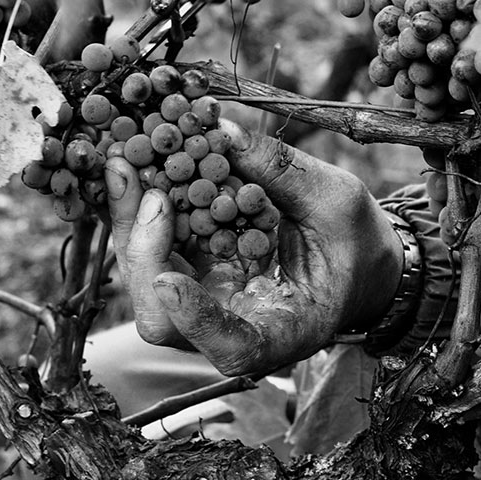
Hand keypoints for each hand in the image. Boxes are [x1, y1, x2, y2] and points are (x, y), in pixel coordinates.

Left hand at [105, 122, 402, 375]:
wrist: (353, 256)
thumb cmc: (356, 243)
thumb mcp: (337, 201)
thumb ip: (284, 172)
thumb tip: (220, 130)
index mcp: (281, 333)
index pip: (231, 348)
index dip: (196, 321)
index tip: (170, 281)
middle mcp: (231, 328)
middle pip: (164, 320)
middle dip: (142, 253)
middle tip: (136, 184)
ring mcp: (206, 302)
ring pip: (148, 281)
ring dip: (132, 224)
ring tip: (124, 163)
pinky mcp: (194, 272)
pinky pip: (156, 249)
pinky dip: (142, 210)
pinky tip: (133, 164)